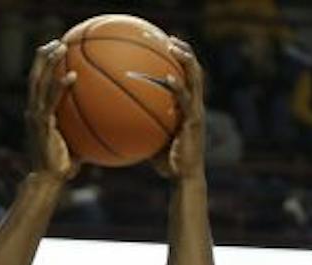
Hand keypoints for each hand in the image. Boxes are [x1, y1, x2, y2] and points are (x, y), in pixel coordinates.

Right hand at [25, 40, 77, 182]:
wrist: (47, 181)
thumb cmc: (60, 168)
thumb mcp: (73, 145)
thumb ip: (81, 132)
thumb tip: (102, 128)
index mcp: (37, 114)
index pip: (37, 86)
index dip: (43, 68)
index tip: (54, 53)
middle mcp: (33, 112)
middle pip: (35, 78)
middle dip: (44, 58)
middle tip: (56, 42)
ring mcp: (36, 118)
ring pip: (40, 83)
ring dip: (50, 63)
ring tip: (62, 47)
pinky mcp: (43, 125)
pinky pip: (52, 102)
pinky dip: (61, 87)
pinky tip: (73, 76)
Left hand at [149, 38, 206, 181]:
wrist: (183, 179)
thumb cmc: (166, 164)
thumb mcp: (151, 140)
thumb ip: (140, 126)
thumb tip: (115, 121)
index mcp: (188, 107)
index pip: (188, 77)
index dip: (181, 59)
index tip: (167, 45)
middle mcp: (195, 106)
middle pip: (195, 71)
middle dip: (184, 52)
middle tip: (170, 38)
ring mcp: (196, 113)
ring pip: (195, 79)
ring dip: (185, 61)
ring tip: (173, 48)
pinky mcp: (194, 123)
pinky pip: (186, 100)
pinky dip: (178, 87)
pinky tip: (169, 78)